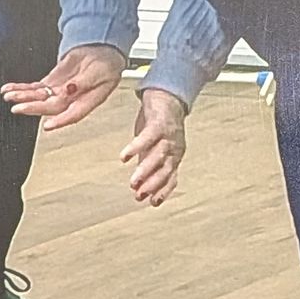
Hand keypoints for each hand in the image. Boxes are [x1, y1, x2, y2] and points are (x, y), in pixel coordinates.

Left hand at [1, 43, 125, 130]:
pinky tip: (9, 89)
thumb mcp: (99, 72)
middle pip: (50, 107)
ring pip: (39, 98)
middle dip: (33, 107)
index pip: (72, 113)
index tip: (47, 126)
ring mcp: (59, 91)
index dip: (61, 121)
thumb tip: (69, 90)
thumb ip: (83, 83)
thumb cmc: (105, 64)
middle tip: (18, 108)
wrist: (101, 52)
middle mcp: (71, 99)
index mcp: (87, 100)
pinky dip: (22, 88)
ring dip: (23, 97)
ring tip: (9, 96)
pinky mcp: (52, 83)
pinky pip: (34, 88)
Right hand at [121, 86, 187, 205]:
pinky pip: (148, 137)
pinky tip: (125, 156)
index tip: (152, 203)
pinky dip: (136, 148)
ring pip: (158, 156)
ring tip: (133, 182)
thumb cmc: (159, 124)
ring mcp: (168, 135)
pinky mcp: (159, 122)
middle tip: (139, 195)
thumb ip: (148, 165)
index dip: (163, 191)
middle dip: (153, 184)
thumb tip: (139, 188)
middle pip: (166, 169)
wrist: (166, 95)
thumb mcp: (154, 148)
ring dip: (146, 171)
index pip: (171, 178)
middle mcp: (174, 148)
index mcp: (174, 156)